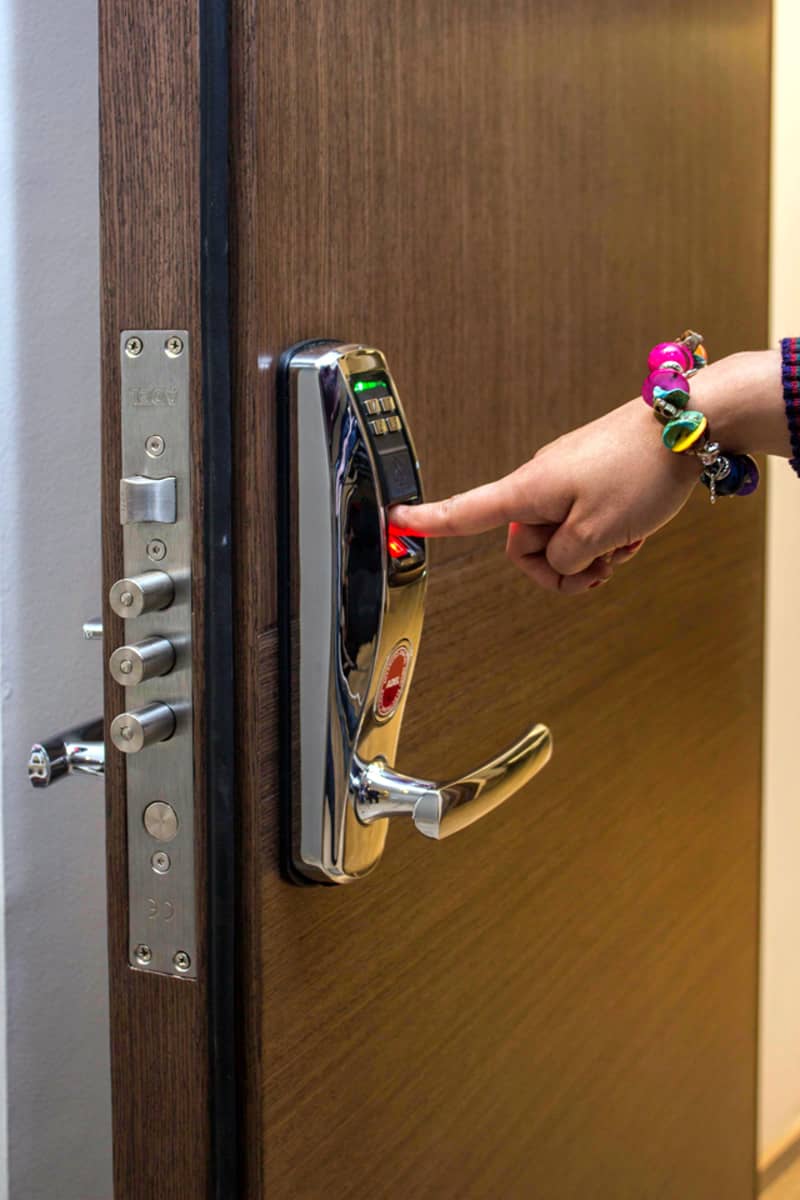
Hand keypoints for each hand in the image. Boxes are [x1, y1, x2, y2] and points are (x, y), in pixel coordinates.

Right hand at [391, 398, 699, 593]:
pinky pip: (584, 518)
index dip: (429, 521)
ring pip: (561, 535)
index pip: (465, 511)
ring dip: (589, 553)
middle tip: (598, 571)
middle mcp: (541, 481)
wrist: (688, 424)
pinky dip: (605, 535)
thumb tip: (558, 561)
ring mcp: (567, 477)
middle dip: (559, 568)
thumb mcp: (599, 533)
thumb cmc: (642, 468)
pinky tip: (632, 533)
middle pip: (526, 543)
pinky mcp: (592, 475)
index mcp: (529, 490)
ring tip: (623, 546)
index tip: (396, 522)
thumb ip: (565, 559)